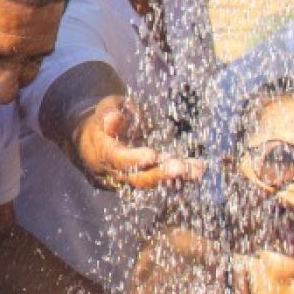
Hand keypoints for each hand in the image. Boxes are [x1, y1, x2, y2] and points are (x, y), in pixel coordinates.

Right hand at [67, 93, 205, 190]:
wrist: (95, 142)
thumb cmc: (103, 120)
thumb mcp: (104, 110)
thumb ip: (109, 113)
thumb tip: (114, 120)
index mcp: (105, 153)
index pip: (118, 160)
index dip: (134, 159)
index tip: (152, 155)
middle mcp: (118, 172)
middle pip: (138, 179)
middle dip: (160, 174)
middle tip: (180, 167)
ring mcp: (133, 179)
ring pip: (155, 184)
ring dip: (177, 179)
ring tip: (197, 169)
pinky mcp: (147, 178)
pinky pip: (164, 182)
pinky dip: (182, 178)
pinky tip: (198, 169)